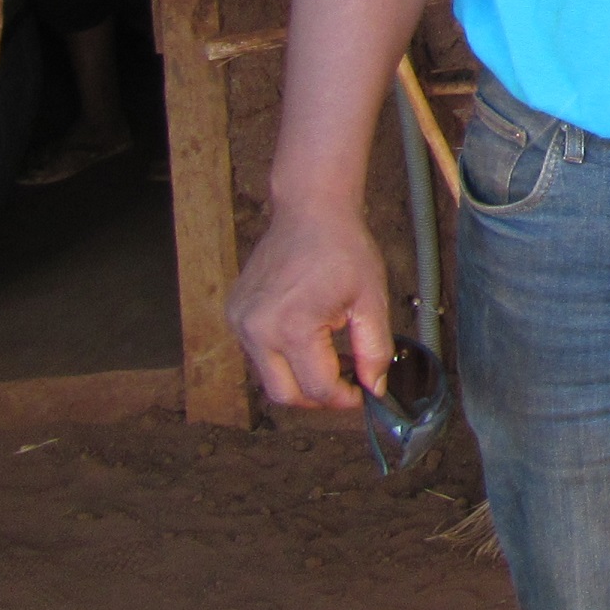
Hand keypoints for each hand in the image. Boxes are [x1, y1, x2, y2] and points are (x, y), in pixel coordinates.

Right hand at [226, 202, 395, 408]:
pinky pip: (257, 353)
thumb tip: (375, 388)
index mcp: (292, 328)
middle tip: (345, 383)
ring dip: (299, 376)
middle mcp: (257, 330)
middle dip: (318, 398)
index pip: (317, 388)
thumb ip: (374, 349)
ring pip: (268, 377)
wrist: (310, 211)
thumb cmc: (343, 249)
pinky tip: (307, 335)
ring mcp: (240, 322)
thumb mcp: (371, 300)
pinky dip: (282, 356)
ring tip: (329, 354)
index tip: (362, 393)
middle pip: (284, 395)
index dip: (344, 398)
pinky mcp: (234, 314)